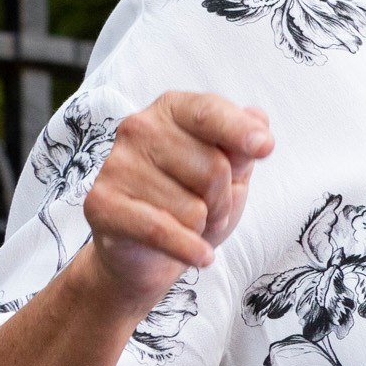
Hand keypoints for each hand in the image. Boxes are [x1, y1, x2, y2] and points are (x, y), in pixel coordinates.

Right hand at [74, 91, 273, 313]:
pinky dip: (189, 249)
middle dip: (223, 199)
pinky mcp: (100, 204)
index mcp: (172, 109)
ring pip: (193, 207)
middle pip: (213, 167)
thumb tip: (258, 119)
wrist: (147, 252)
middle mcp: (138, 128)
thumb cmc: (193, 201)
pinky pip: (162, 231)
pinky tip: (199, 256)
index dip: (239, 131)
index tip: (265, 148)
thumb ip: (243, 147)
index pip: (209, 112)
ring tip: (185, 224)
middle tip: (210, 209)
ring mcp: (116, 165)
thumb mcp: (231, 172)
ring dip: (201, 226)